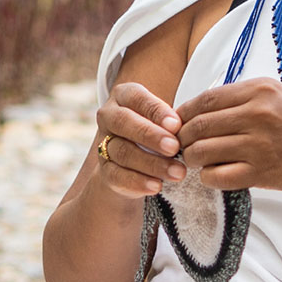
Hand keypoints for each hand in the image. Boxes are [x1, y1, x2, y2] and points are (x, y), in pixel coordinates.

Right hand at [95, 82, 187, 197]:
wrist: (134, 160)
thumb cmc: (157, 129)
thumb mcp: (164, 119)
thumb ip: (170, 120)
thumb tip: (178, 128)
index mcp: (124, 95)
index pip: (138, 98)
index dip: (156, 111)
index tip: (177, 125)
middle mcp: (108, 116)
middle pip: (124, 122)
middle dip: (151, 136)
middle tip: (175, 148)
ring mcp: (103, 143)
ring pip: (123, 152)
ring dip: (152, 164)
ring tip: (177, 172)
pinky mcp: (104, 169)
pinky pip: (117, 176)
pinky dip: (138, 182)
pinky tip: (157, 186)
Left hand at [175, 77, 281, 193]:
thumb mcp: (275, 96)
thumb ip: (239, 98)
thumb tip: (195, 107)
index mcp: (260, 90)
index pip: (205, 99)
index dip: (184, 112)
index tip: (178, 123)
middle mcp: (259, 114)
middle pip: (199, 125)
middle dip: (183, 138)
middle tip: (182, 145)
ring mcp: (259, 144)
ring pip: (202, 151)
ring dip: (192, 158)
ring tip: (197, 160)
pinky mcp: (261, 173)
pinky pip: (216, 176)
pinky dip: (208, 177)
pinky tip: (214, 174)